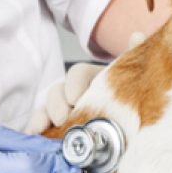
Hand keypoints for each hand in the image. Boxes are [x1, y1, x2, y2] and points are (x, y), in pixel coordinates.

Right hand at [26, 33, 146, 133]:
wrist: (134, 123)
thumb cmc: (130, 98)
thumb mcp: (134, 78)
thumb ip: (135, 57)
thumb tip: (137, 35)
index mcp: (93, 79)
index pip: (78, 74)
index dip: (74, 84)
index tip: (75, 98)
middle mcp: (76, 94)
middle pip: (57, 92)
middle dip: (56, 105)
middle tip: (62, 119)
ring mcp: (66, 113)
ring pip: (47, 110)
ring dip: (41, 117)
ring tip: (41, 129)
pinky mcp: (59, 131)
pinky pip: (43, 129)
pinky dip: (37, 131)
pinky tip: (34, 137)